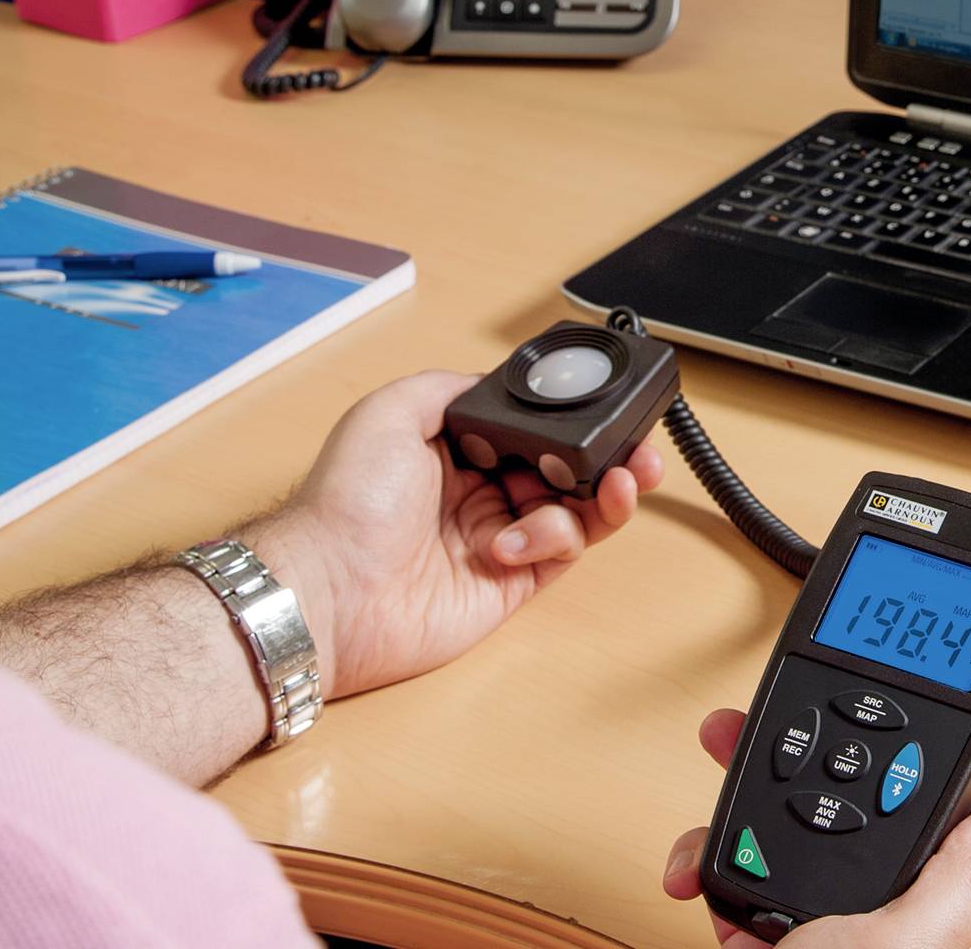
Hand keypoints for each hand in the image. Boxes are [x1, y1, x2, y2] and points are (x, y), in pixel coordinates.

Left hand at [256, 370, 664, 698]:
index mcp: (457, 450)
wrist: (331, 590)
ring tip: (619, 484)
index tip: (605, 409)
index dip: (571, 420)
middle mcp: (482, 492)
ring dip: (605, 495)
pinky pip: (561, 553)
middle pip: (566, 468)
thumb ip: (449, 387)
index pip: (533, 429)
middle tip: (638, 452)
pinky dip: (558, 537)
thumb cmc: (347, 504)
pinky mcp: (512, 584)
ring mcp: (500, 538)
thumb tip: (494, 380)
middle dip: (609, 457)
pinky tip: (517, 538)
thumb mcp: (390, 412)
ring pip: (577, 511)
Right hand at [662, 709, 970, 948]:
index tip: (936, 708)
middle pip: (884, 816)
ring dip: (755, 802)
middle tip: (787, 717)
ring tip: (722, 766)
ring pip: (808, 843)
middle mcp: (902, 935)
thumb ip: (956, 889)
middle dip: (829, 758)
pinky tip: (698, 876)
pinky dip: (717, 873)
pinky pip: (751, 890)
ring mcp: (838, 944)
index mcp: (956, 929)